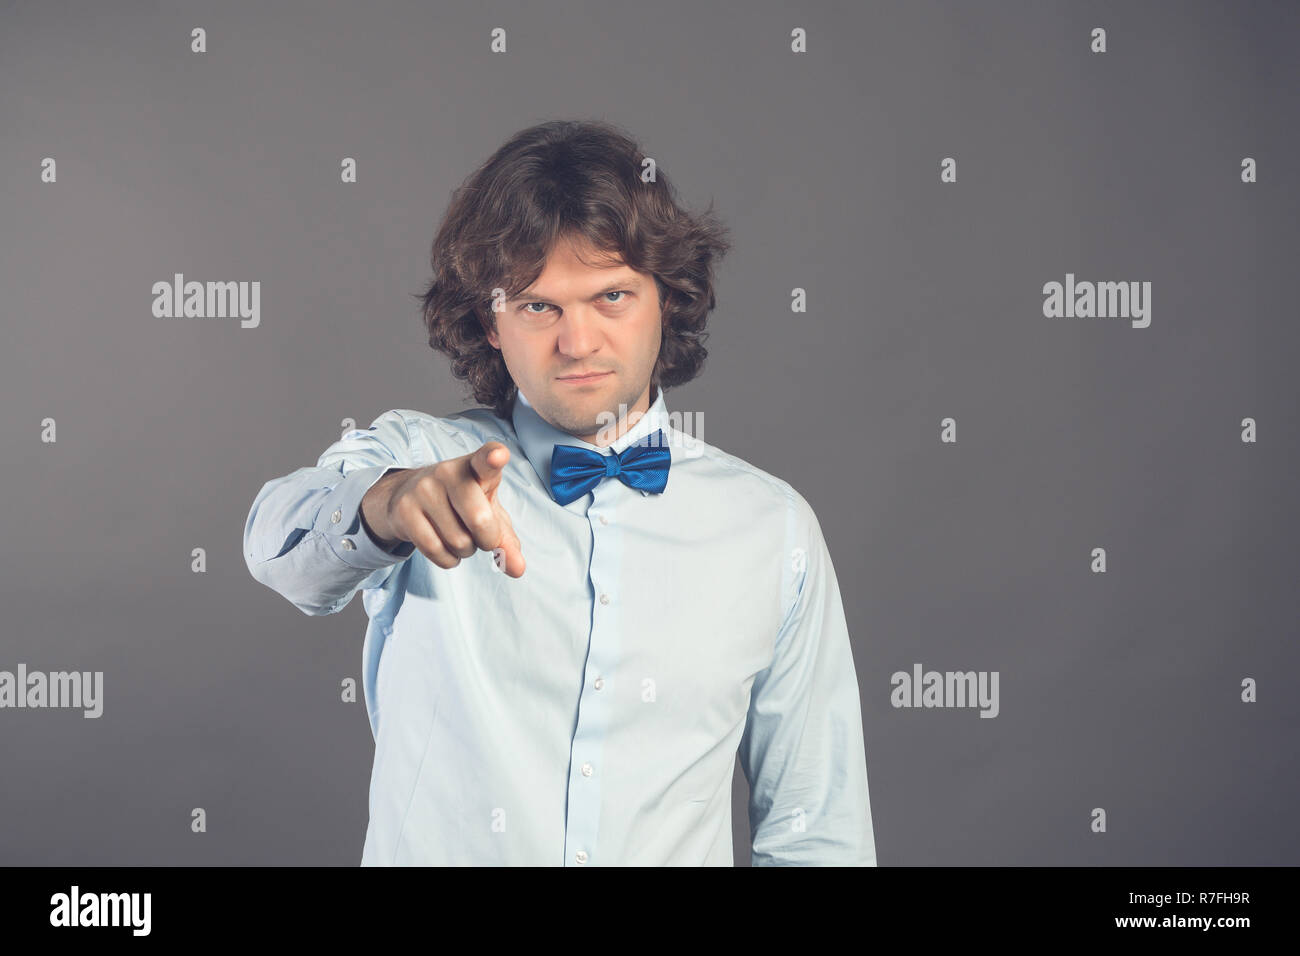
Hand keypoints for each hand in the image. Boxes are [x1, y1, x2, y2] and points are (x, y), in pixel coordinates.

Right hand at [360, 442, 524, 576]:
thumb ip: (506, 540)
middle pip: (480, 519)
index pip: (486, 460)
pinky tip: (446, 546)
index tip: (498, 455)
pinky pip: (436, 550)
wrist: (410, 495)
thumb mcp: (489, 513)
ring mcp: (423, 489)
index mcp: (475, 467)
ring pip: (459, 542)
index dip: (494, 457)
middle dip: (487, 540)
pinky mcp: (404, 510)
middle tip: (482, 534)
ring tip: (458, 533)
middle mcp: (448, 472)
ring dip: (465, 550)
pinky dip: (448, 559)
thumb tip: (518, 569)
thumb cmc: (461, 503)